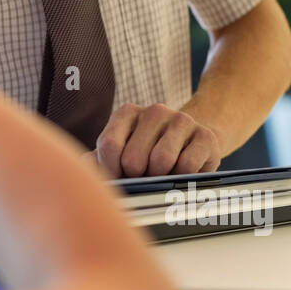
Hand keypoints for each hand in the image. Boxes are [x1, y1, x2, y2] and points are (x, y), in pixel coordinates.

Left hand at [83, 103, 222, 178]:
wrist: (192, 143)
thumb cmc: (149, 152)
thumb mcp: (121, 153)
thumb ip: (98, 160)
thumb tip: (85, 168)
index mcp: (127, 113)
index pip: (109, 146)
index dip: (111, 171)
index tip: (118, 178)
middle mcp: (154, 111)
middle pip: (133, 159)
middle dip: (136, 177)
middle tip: (144, 176)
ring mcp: (182, 120)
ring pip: (161, 162)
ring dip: (160, 177)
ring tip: (162, 173)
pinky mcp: (205, 136)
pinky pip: (187, 167)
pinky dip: (182, 177)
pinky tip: (182, 171)